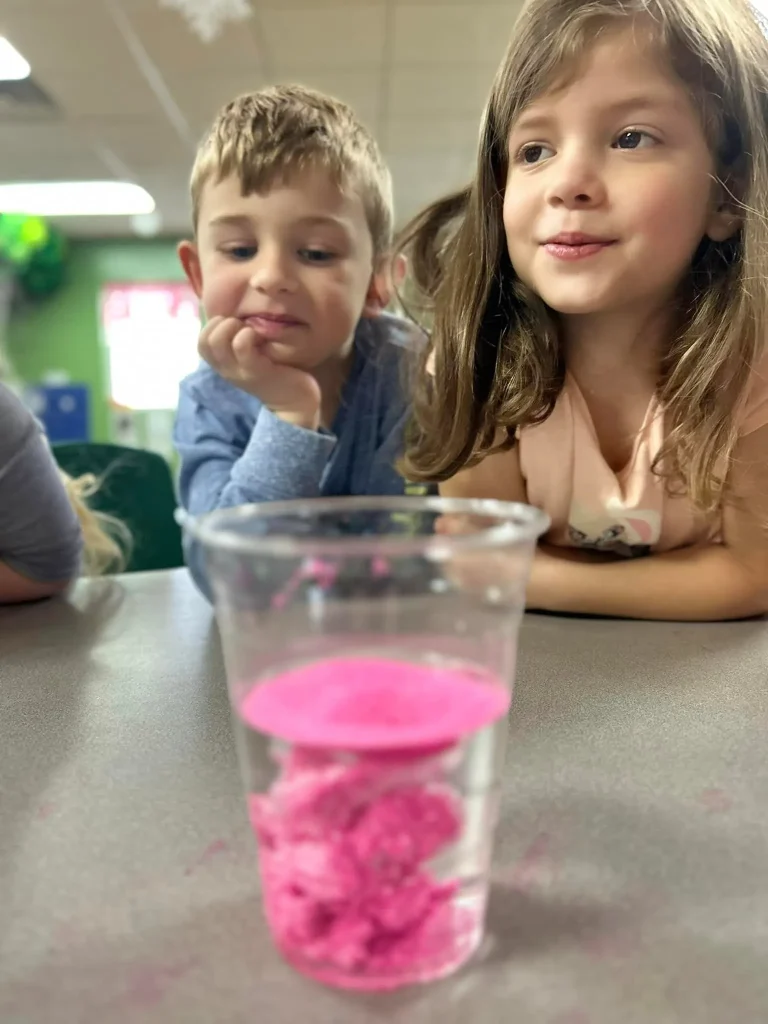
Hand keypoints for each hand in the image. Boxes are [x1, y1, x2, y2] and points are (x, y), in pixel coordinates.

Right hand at [199, 316, 321, 429]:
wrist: (296, 402)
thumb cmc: (276, 373)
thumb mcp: (252, 357)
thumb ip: (240, 342)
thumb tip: (235, 316)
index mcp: (223, 366)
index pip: (201, 342)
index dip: (214, 326)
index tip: (236, 325)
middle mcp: (226, 370)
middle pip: (204, 340)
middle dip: (221, 323)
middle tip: (242, 326)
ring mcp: (239, 372)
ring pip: (217, 341)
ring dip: (232, 326)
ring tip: (250, 331)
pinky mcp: (255, 371)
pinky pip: (241, 345)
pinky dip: (248, 334)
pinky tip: (260, 337)